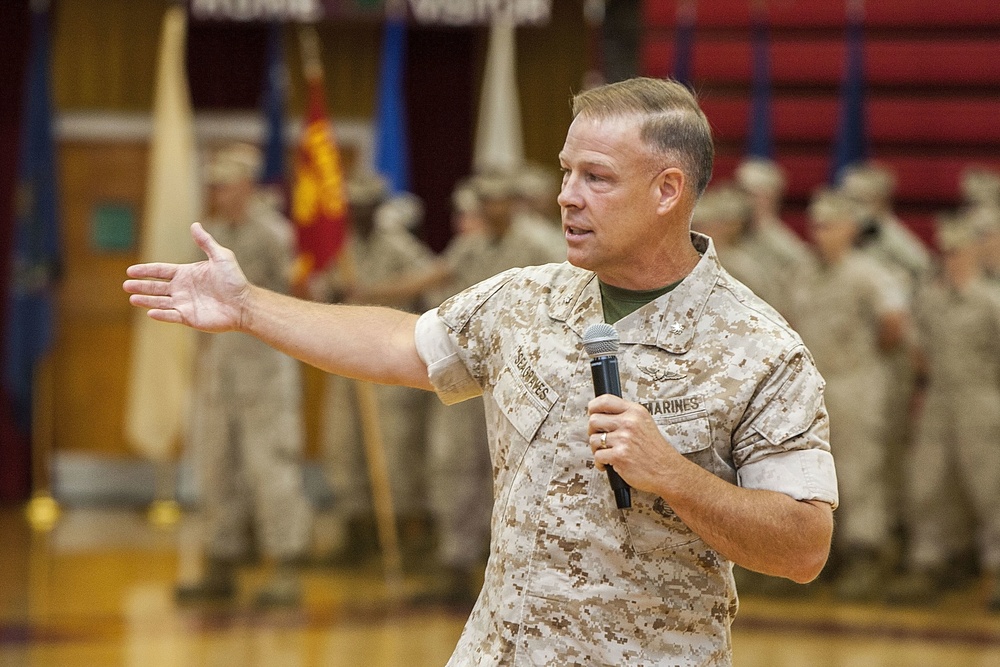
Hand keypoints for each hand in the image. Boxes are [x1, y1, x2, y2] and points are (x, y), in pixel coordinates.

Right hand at [123, 222, 251, 332]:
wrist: (245, 304)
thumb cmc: (235, 280)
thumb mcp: (221, 256)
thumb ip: (206, 242)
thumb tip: (195, 224)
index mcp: (187, 274)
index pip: (161, 271)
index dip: (146, 271)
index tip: (130, 271)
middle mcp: (183, 289)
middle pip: (156, 287)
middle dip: (141, 286)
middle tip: (126, 285)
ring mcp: (185, 304)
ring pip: (160, 302)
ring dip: (146, 300)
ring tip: (132, 298)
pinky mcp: (189, 318)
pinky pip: (171, 316)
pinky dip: (161, 314)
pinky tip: (150, 312)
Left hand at [587, 394, 681, 495]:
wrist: (667, 470)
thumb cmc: (655, 450)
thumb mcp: (644, 423)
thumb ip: (626, 416)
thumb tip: (601, 414)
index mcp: (635, 412)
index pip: (605, 401)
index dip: (593, 407)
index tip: (592, 413)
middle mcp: (629, 423)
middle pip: (594, 420)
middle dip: (592, 431)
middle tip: (599, 438)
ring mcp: (624, 439)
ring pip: (594, 440)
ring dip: (597, 449)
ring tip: (607, 453)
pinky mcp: (619, 456)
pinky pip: (598, 456)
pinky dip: (600, 463)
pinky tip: (609, 463)